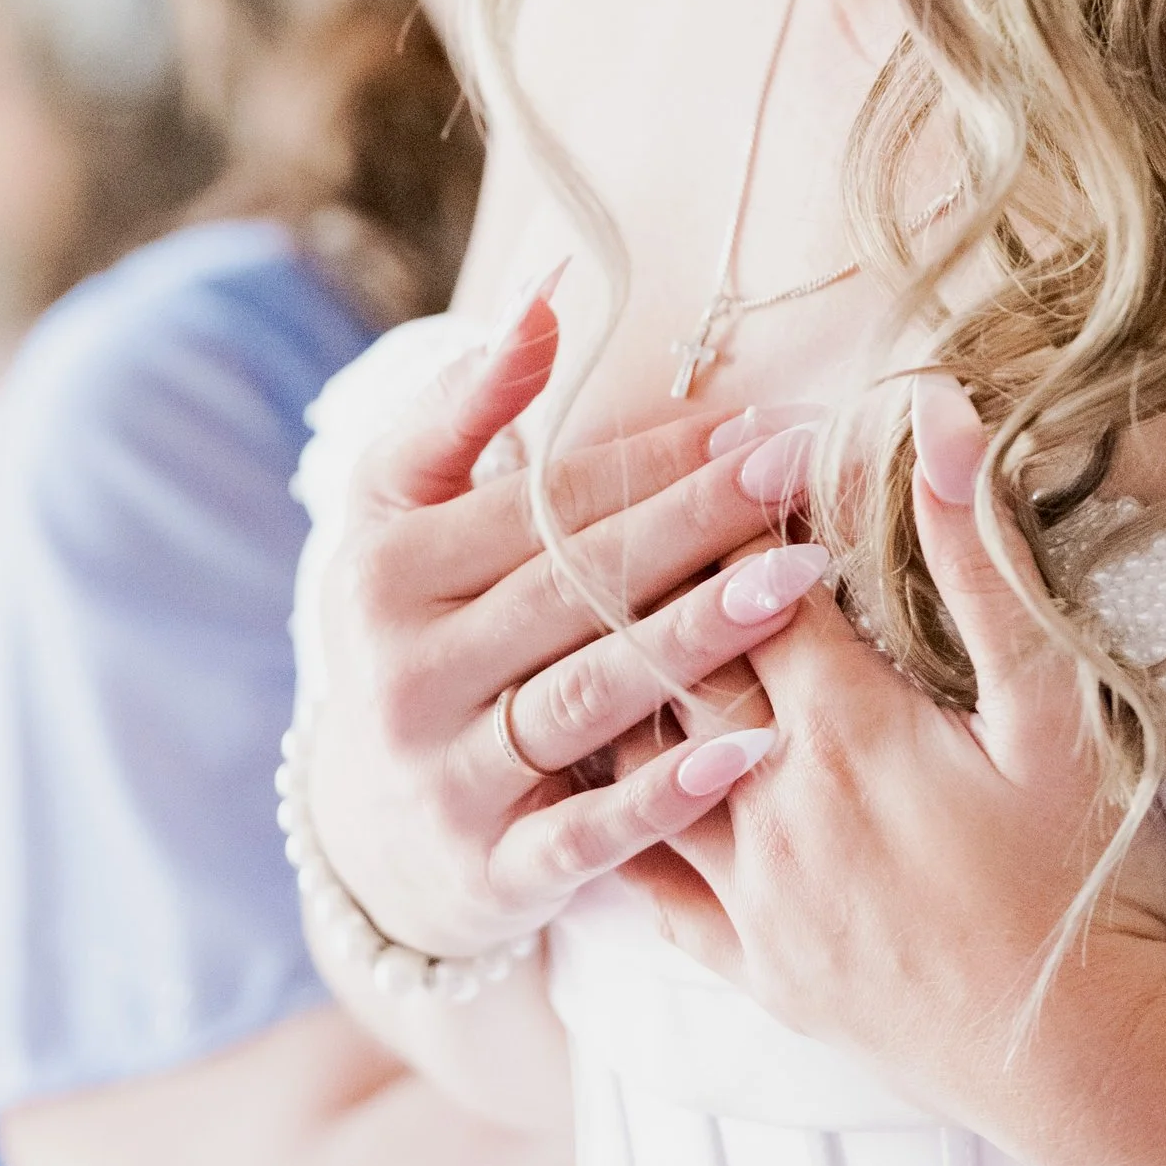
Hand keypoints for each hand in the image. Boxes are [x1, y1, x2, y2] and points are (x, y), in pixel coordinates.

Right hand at [306, 292, 828, 958]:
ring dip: (699, 636)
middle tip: (801, 472)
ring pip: (589, 695)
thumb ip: (465, 406)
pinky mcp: (490, 874)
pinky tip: (754, 745)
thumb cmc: (409, 633)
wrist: (364, 835)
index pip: (544, 504)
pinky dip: (666, 793)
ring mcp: (444, 779)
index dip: (656, 458)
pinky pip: (588, 830)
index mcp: (383, 571)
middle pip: (575, 585)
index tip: (759, 420)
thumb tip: (548, 291)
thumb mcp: (395, 514)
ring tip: (800, 581)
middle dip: (697, 522)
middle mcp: (405, 674)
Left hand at [633, 374, 1165, 1132]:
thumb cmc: (1090, 882)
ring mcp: (753, 894)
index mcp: (848, 728)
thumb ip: (986, 564)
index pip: (749, 585)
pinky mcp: (751, 966)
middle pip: (674, 663)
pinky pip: (641, 883)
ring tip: (575, 619)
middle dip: (649, 578)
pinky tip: (577, 776)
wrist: (1090, 1064)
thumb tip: (942, 424)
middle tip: (617, 510)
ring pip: (633, 768)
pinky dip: (602, 817)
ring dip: (607, 688)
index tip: (713, 449)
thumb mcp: (1054, 712)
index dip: (730, 508)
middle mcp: (774, 805)